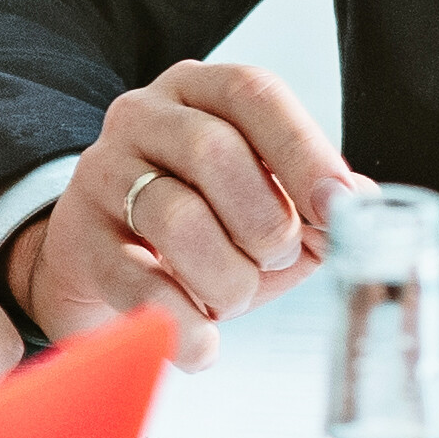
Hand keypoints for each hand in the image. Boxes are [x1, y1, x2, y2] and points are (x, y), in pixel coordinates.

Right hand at [5, 62, 359, 366]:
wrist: (104, 267)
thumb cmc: (201, 229)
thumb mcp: (266, 208)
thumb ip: (315, 207)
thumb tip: (359, 206)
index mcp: (201, 93)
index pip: (253, 93)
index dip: (302, 148)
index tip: (337, 204)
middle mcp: (144, 117)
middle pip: (213, 151)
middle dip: (265, 223)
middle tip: (275, 260)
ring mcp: (103, 174)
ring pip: (176, 217)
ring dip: (226, 277)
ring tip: (230, 298)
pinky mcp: (79, 240)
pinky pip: (137, 281)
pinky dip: (185, 324)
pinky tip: (203, 344)